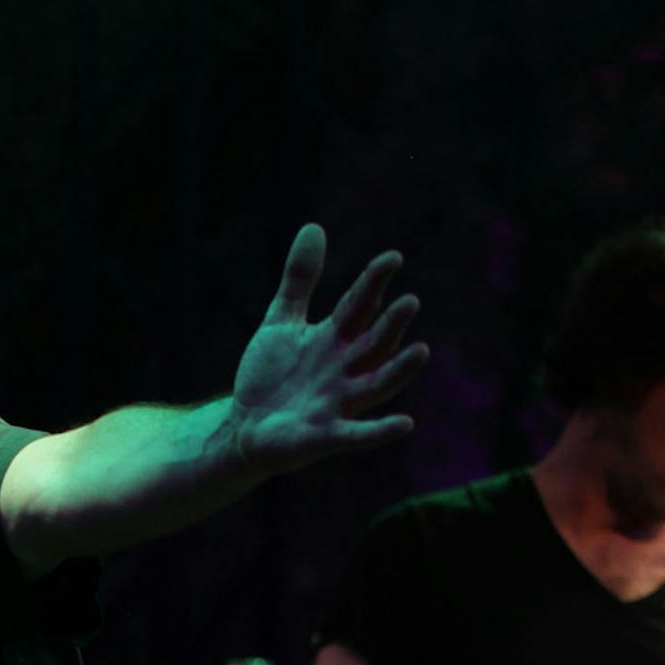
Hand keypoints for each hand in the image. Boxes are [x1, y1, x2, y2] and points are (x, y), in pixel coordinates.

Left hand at [230, 225, 427, 476]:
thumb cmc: (269, 377)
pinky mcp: (325, 437)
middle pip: (374, 344)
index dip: (374, 283)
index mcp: (335, 340)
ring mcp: (338, 404)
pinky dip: (379, 432)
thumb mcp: (281, 322)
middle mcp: (345, 370)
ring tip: (421, 351)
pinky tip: (405, 424)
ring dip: (399, 370)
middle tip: (409, 302)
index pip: (359, 306)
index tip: (392, 258)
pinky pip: (358, 435)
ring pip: (377, 385)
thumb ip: (299, 281)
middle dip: (391, 324)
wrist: (243, 427)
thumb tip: (314, 227)